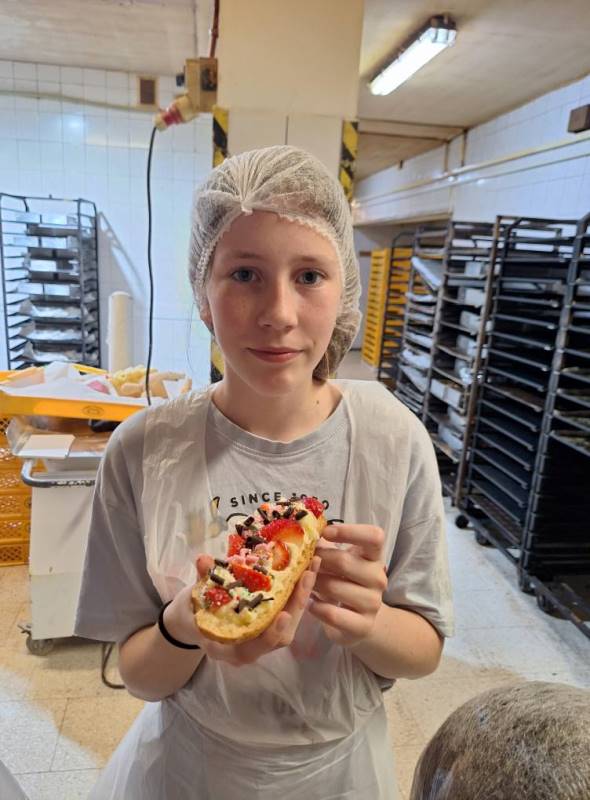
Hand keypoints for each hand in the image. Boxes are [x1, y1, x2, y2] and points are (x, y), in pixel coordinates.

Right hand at [163, 553, 321, 666]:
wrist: (191, 619)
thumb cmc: (191, 613)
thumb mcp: (192, 599)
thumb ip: (201, 581)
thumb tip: (203, 560)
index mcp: (228, 649)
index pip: (253, 648)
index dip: (270, 634)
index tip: (282, 615)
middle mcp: (250, 647)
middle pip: (280, 634)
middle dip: (297, 605)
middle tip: (308, 576)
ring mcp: (262, 636)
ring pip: (288, 622)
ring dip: (302, 595)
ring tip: (313, 567)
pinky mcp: (270, 623)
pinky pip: (287, 611)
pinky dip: (298, 593)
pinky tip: (307, 570)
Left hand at [308, 524, 387, 647]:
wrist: (360, 619)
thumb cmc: (345, 581)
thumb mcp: (340, 560)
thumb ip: (326, 545)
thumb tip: (301, 530)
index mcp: (374, 556)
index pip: (374, 536)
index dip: (349, 531)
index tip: (325, 532)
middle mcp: (378, 578)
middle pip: (344, 561)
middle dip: (318, 560)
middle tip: (303, 561)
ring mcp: (373, 603)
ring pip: (335, 587)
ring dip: (314, 584)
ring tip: (306, 582)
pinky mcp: (363, 625)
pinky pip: (332, 614)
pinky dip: (316, 607)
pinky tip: (310, 603)